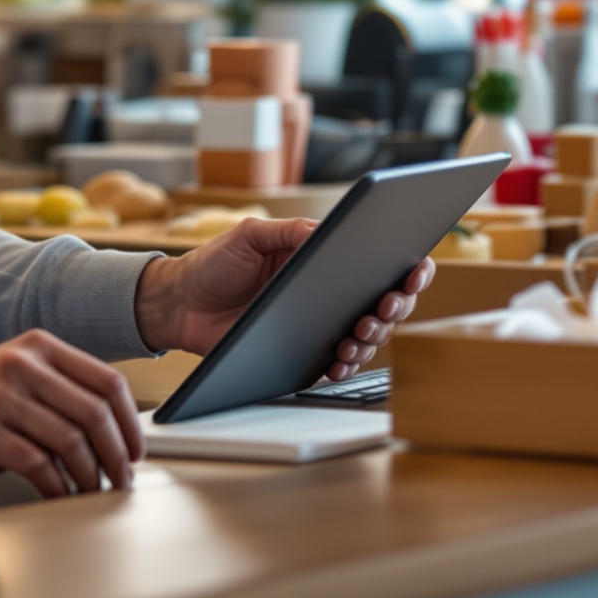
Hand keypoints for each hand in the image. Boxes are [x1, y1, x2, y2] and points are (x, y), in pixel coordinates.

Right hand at [0, 330, 141, 497]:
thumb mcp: (10, 382)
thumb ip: (54, 394)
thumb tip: (110, 434)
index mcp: (36, 347)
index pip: (106, 381)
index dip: (129, 422)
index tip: (135, 450)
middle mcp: (20, 364)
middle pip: (94, 412)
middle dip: (117, 455)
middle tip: (121, 479)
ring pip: (70, 440)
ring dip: (90, 475)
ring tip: (93, 492)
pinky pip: (38, 465)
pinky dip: (57, 487)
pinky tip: (59, 495)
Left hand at [134, 218, 435, 382]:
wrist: (180, 303)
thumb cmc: (214, 264)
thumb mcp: (250, 235)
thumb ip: (291, 231)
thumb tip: (332, 232)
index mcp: (321, 260)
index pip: (375, 262)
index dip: (404, 266)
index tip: (417, 267)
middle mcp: (327, 294)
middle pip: (381, 303)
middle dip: (394, 305)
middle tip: (385, 305)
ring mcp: (317, 326)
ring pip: (365, 337)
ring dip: (372, 337)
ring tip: (358, 333)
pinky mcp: (302, 354)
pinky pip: (336, 364)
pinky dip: (345, 366)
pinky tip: (341, 362)